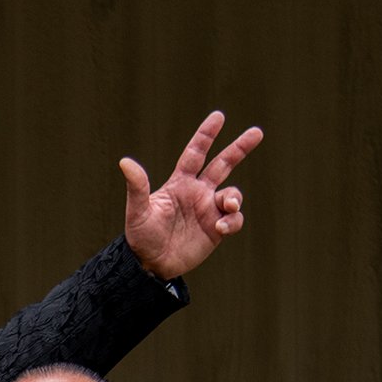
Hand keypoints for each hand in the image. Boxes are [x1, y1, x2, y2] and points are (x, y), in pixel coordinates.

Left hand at [119, 111, 262, 279]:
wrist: (151, 264)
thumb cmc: (141, 236)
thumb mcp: (138, 211)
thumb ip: (137, 187)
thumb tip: (125, 162)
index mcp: (180, 183)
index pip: (196, 153)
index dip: (206, 135)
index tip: (218, 116)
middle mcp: (198, 192)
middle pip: (223, 164)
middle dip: (240, 148)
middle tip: (257, 132)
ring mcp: (209, 210)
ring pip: (233, 194)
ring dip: (234, 198)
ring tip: (228, 207)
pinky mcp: (216, 229)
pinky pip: (234, 219)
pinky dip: (233, 221)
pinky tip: (221, 227)